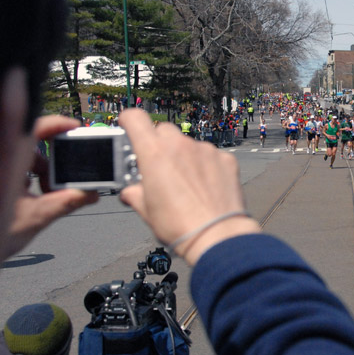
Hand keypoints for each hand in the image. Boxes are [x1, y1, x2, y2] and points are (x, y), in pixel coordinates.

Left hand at [7, 116, 98, 257]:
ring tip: (46, 194)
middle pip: (29, 146)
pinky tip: (30, 197)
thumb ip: (66, 202)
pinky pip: (9, 170)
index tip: (74, 129)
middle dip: (51, 161)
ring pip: (20, 159)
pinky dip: (25, 178)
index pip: (33, 128)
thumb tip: (90, 193)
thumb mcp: (35, 217)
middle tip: (63, 178)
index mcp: (6, 161)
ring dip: (39, 172)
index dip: (56, 124)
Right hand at [119, 110, 259, 264]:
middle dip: (159, 144)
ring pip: (189, 144)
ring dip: (184, 156)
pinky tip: (206, 187)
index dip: (129, 120)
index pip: (135, 118)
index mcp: (154, 153)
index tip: (128, 125)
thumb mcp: (145, 210)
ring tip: (187, 183)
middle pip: (164, 131)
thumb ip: (134, 193)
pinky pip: (211, 155)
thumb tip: (130, 192)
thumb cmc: (178, 225)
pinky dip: (206, 166)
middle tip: (159, 165)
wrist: (216, 236)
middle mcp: (180, 145)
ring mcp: (205, 150)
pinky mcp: (225, 159)